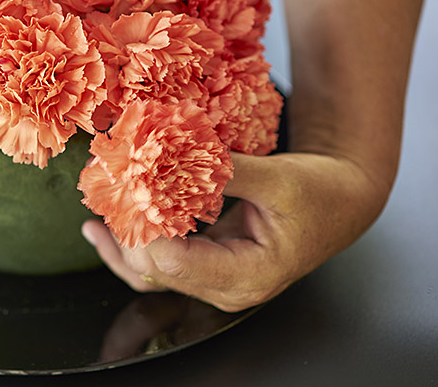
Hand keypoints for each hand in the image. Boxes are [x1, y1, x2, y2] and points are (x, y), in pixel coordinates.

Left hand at [82, 151, 386, 311]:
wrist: (342, 201)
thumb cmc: (320, 193)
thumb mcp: (278, 178)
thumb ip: (226, 170)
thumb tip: (175, 149)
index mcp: (246, 275)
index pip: (173, 262)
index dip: (143, 224)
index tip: (126, 183)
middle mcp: (226, 288)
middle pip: (154, 270)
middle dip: (126, 229)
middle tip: (105, 184)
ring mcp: (214, 280)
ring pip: (149, 274)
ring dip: (121, 241)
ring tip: (95, 210)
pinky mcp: (206, 265)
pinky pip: (159, 265)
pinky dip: (132, 245)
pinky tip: (104, 228)